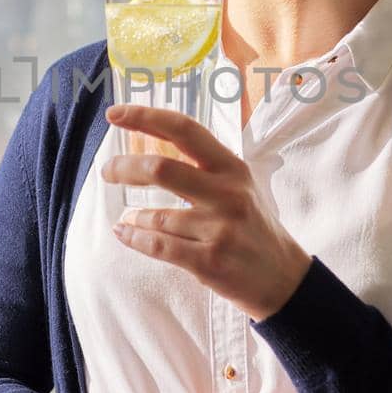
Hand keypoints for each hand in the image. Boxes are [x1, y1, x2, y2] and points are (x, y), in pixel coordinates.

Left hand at [102, 103, 310, 320]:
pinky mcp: (209, 261)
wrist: (284, 279)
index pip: (184, 131)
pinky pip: (158, 246)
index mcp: (232, 168)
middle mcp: (227, 193)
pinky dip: (134, 239)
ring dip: (133, 217)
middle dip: (124, 168)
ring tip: (128, 219)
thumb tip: (153, 149)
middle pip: (161, 168)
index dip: (146, 117)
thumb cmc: (254, 228)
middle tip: (107, 171)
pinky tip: (125, 233)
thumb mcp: (241, 186)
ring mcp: (219, 228)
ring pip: (156, 215)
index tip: (115, 113)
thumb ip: (205, 167)